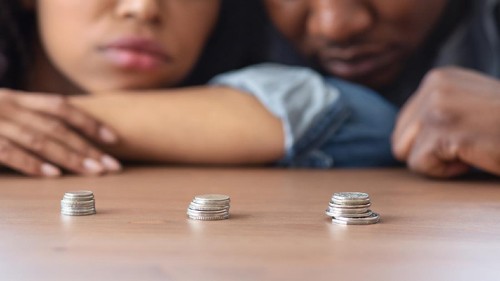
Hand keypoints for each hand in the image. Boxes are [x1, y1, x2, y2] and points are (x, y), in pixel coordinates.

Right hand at [0, 89, 121, 176]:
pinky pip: (9, 153)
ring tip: (94, 171)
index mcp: (18, 100)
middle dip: (88, 147)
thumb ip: (30, 120)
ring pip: (39, 141)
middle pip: (56, 128)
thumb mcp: (4, 111)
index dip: (89, 122)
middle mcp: (9, 107)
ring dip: (70, 157)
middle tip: (112, 165)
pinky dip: (32, 164)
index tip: (114, 139)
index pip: (61, 107)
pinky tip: (54, 174)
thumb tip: (69, 138)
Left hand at [392, 67, 499, 177]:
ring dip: (436, 161)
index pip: (404, 123)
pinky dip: (444, 172)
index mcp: (437, 79)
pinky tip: (471, 158)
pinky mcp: (442, 130)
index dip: (428, 141)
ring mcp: (436, 106)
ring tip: (469, 149)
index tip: (461, 136)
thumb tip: (402, 136)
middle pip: (399, 138)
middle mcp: (432, 86)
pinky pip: (420, 165)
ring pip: (406, 153)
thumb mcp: (467, 104)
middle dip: (427, 152)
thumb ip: (437, 109)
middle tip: (465, 145)